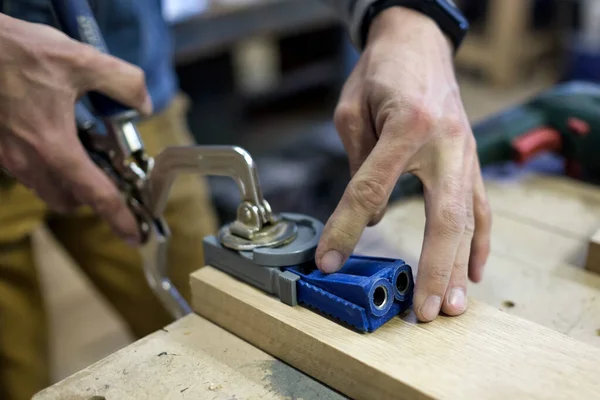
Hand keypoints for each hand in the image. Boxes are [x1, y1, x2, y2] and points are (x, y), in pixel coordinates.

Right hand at [0, 14, 151, 243]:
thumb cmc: (17, 52)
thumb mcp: (82, 59)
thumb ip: (123, 82)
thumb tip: (143, 104)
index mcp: (54, 146)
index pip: (96, 194)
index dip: (119, 218)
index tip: (134, 235)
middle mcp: (28, 160)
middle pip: (68, 201)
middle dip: (90, 198)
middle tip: (108, 177)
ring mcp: (7, 158)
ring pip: (45, 189)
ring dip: (67, 183)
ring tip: (82, 154)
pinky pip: (26, 172)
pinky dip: (46, 168)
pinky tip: (53, 137)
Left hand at [315, 7, 491, 321]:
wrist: (418, 43)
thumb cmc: (381, 72)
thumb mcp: (352, 110)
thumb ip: (359, 165)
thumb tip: (365, 216)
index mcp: (407, 126)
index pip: (371, 191)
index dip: (346, 229)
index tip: (329, 260)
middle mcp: (444, 144)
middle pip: (442, 219)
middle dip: (432, 270)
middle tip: (422, 311)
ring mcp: (464, 154)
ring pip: (467, 220)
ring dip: (459, 267)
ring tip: (451, 306)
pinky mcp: (470, 160)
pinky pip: (481, 208)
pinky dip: (478, 243)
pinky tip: (473, 271)